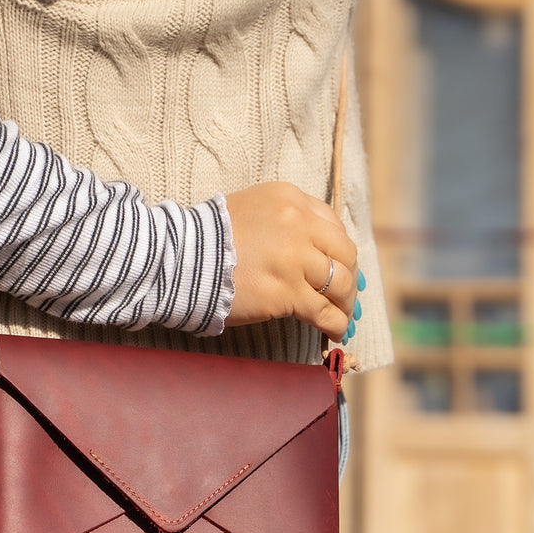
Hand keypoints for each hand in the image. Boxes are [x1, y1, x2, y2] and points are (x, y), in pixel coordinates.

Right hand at [224, 182, 359, 342]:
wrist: (183, 260)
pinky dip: (336, 324)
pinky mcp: (288, 293)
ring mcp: (295, 260)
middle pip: (344, 254)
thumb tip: (317, 256)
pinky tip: (335, 332)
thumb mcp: (251, 209)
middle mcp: (299, 225)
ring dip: (346, 304)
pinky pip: (324, 312)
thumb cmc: (209, 238)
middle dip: (350, 279)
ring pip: (340, 284)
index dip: (340, 252)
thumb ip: (285, 222)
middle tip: (345, 297)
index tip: (341, 269)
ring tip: (342, 317)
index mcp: (290, 200)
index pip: (333, 226)